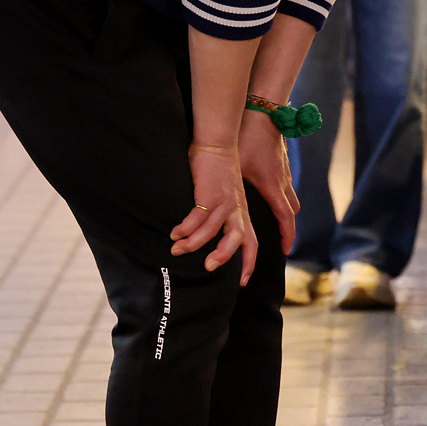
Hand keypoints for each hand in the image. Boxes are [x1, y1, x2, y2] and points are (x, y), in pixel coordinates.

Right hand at [170, 142, 257, 281]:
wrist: (217, 144)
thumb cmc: (218, 171)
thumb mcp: (225, 196)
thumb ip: (221, 214)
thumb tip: (207, 233)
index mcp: (241, 212)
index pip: (252, 241)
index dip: (249, 262)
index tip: (244, 281)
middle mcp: (236, 209)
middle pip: (238, 238)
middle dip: (224, 256)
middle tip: (208, 268)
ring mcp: (223, 201)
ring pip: (213, 230)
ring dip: (194, 243)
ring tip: (177, 250)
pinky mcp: (209, 193)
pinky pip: (196, 216)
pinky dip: (185, 228)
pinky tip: (175, 233)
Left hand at [238, 109, 299, 253]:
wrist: (263, 111)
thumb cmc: (247, 138)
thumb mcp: (235, 166)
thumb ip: (224, 187)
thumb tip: (204, 206)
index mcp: (271, 187)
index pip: (284, 218)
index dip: (286, 236)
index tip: (285, 251)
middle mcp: (282, 180)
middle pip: (291, 209)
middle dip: (287, 225)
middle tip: (282, 239)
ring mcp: (284, 168)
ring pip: (289, 194)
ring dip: (284, 207)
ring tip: (276, 217)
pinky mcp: (281, 158)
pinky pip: (284, 180)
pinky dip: (280, 190)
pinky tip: (268, 186)